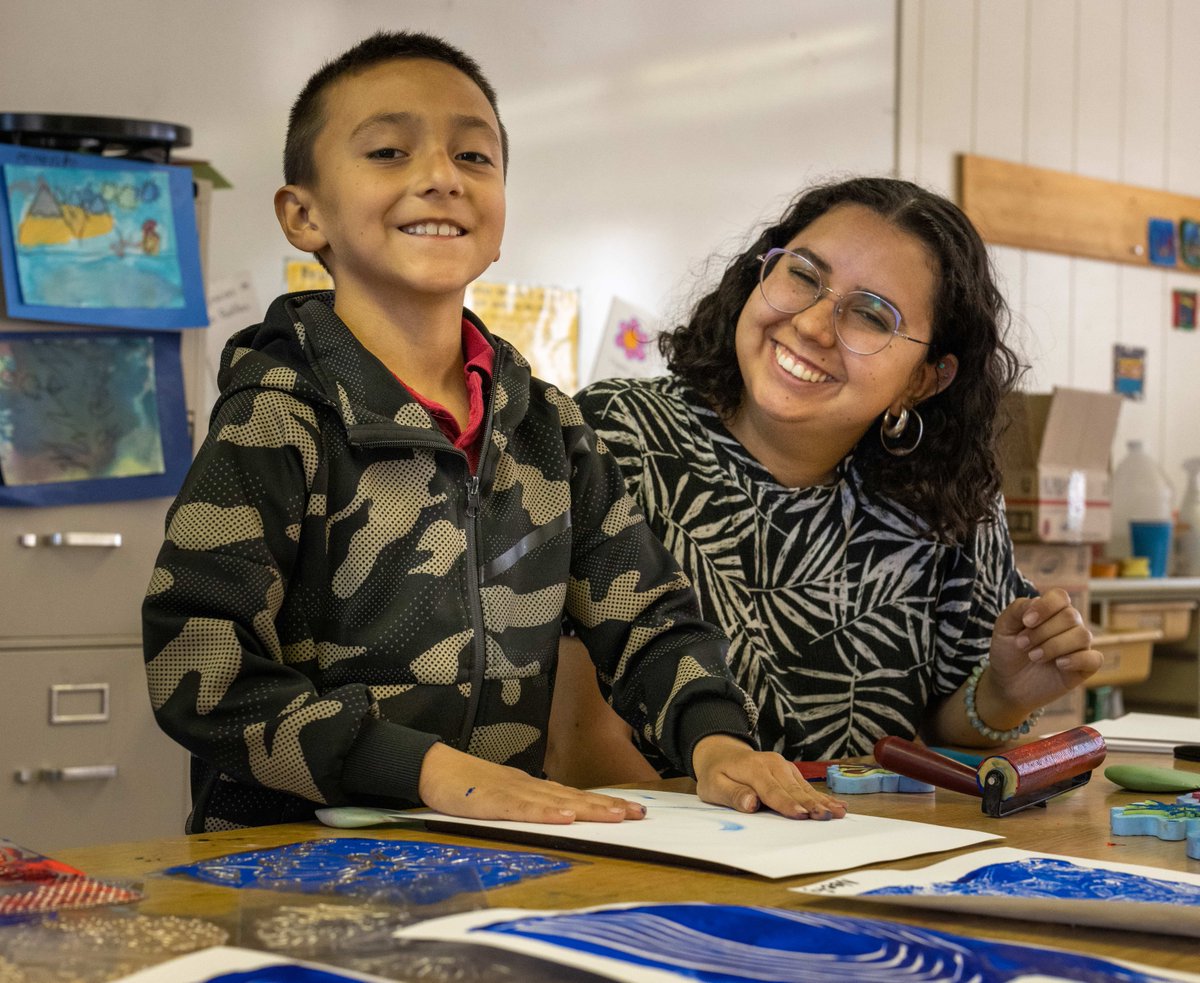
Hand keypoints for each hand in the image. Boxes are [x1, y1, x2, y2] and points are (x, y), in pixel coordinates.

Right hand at [417, 742, 646, 823]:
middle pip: (575, 798)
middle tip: (639, 814)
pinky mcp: (494, 802)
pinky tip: (566, 818)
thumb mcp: (502, 796)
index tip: (631, 810)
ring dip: (588, 809)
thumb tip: (555, 813)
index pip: (574, 796)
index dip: (603, 803)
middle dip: (608, 806)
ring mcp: (513, 792)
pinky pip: (524, 809)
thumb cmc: (466, 785)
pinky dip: (547, 814)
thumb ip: (527, 803)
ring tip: (616, 815)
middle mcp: (530, 787)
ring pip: (557, 802)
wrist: (433, 767)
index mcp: (532, 788)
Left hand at [691, 735, 847, 819]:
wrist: (721, 754)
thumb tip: (751, 804)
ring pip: (803, 788)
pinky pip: (805, 786)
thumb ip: (732, 795)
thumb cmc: (717, 774)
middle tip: (828, 817)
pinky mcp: (789, 772)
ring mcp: (783, 766)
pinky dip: (820, 796)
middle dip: (811, 804)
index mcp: (753, 768)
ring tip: (839, 813)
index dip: (787, 804)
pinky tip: (836, 805)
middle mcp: (772, 765)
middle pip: (793, 789)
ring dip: (821, 801)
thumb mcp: (714, 786)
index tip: (803, 815)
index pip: (772, 791)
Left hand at [987, 588, 1101, 712]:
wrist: (1007, 682)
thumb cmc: (1008, 651)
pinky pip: (1095, 659)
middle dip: (1042, 631)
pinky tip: (1058, 664)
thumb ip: (1018, 609)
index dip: (1045, 607)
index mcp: (1052, 611)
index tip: (1026, 622)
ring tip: (1033, 656)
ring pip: (1082, 635)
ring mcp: (1078, 646)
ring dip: (1054, 646)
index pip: (1060, 596)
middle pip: (1070, 616)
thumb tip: (1038, 601)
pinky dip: (1076, 660)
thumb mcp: (1004, 627)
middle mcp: (1069, 625)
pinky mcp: (1084, 668)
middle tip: (1022, 644)